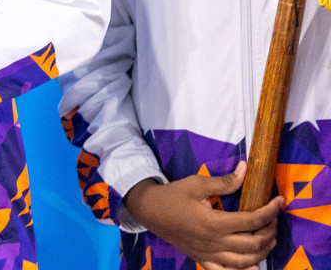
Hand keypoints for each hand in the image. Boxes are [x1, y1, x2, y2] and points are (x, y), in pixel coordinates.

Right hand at [123, 163, 281, 269]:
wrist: (150, 210)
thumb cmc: (173, 195)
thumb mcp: (197, 183)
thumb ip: (225, 181)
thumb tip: (246, 169)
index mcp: (214, 222)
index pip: (252, 220)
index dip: (271, 211)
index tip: (280, 201)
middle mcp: (214, 242)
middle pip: (254, 243)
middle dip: (270, 231)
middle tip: (274, 219)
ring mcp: (209, 254)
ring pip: (246, 262)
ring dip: (263, 251)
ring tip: (268, 239)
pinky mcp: (203, 260)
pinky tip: (254, 266)